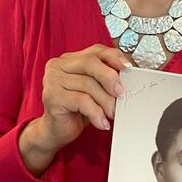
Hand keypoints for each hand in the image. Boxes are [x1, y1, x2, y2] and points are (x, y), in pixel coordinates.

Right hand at [19, 44, 129, 173]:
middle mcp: (59, 66)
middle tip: (121, 93)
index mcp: (70, 59)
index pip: (95, 51)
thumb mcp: (94, 90)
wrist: (56, 131)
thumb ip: (105, 79)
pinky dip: (96, 112)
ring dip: (105, 101)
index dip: (114, 57)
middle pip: (90, 62)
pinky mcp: (53, 97)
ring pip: (88, 83)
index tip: (128, 68)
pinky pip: (81, 101)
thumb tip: (128, 76)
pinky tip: (101, 122)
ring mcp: (53, 80)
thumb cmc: (77, 109)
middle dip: (110, 77)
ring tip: (112, 113)